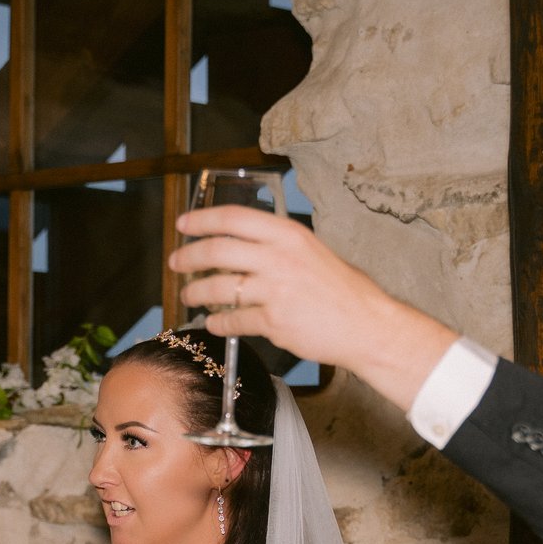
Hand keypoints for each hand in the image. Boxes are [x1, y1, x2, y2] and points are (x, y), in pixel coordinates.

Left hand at [171, 204, 459, 412]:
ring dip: (196, 292)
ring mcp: (274, 290)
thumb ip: (278, 248)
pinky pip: (233, 320)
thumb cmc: (343, 290)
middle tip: (176, 263)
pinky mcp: (273, 321)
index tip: (183, 225)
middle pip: (217, 251)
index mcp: (287, 234)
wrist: (366, 325)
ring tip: (188, 296)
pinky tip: (213, 323)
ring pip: (218, 287)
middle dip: (188, 257)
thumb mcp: (312, 252)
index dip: (201, 220)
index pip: (233, 219)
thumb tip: (243, 249)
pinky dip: (218, 322)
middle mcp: (278, 257)